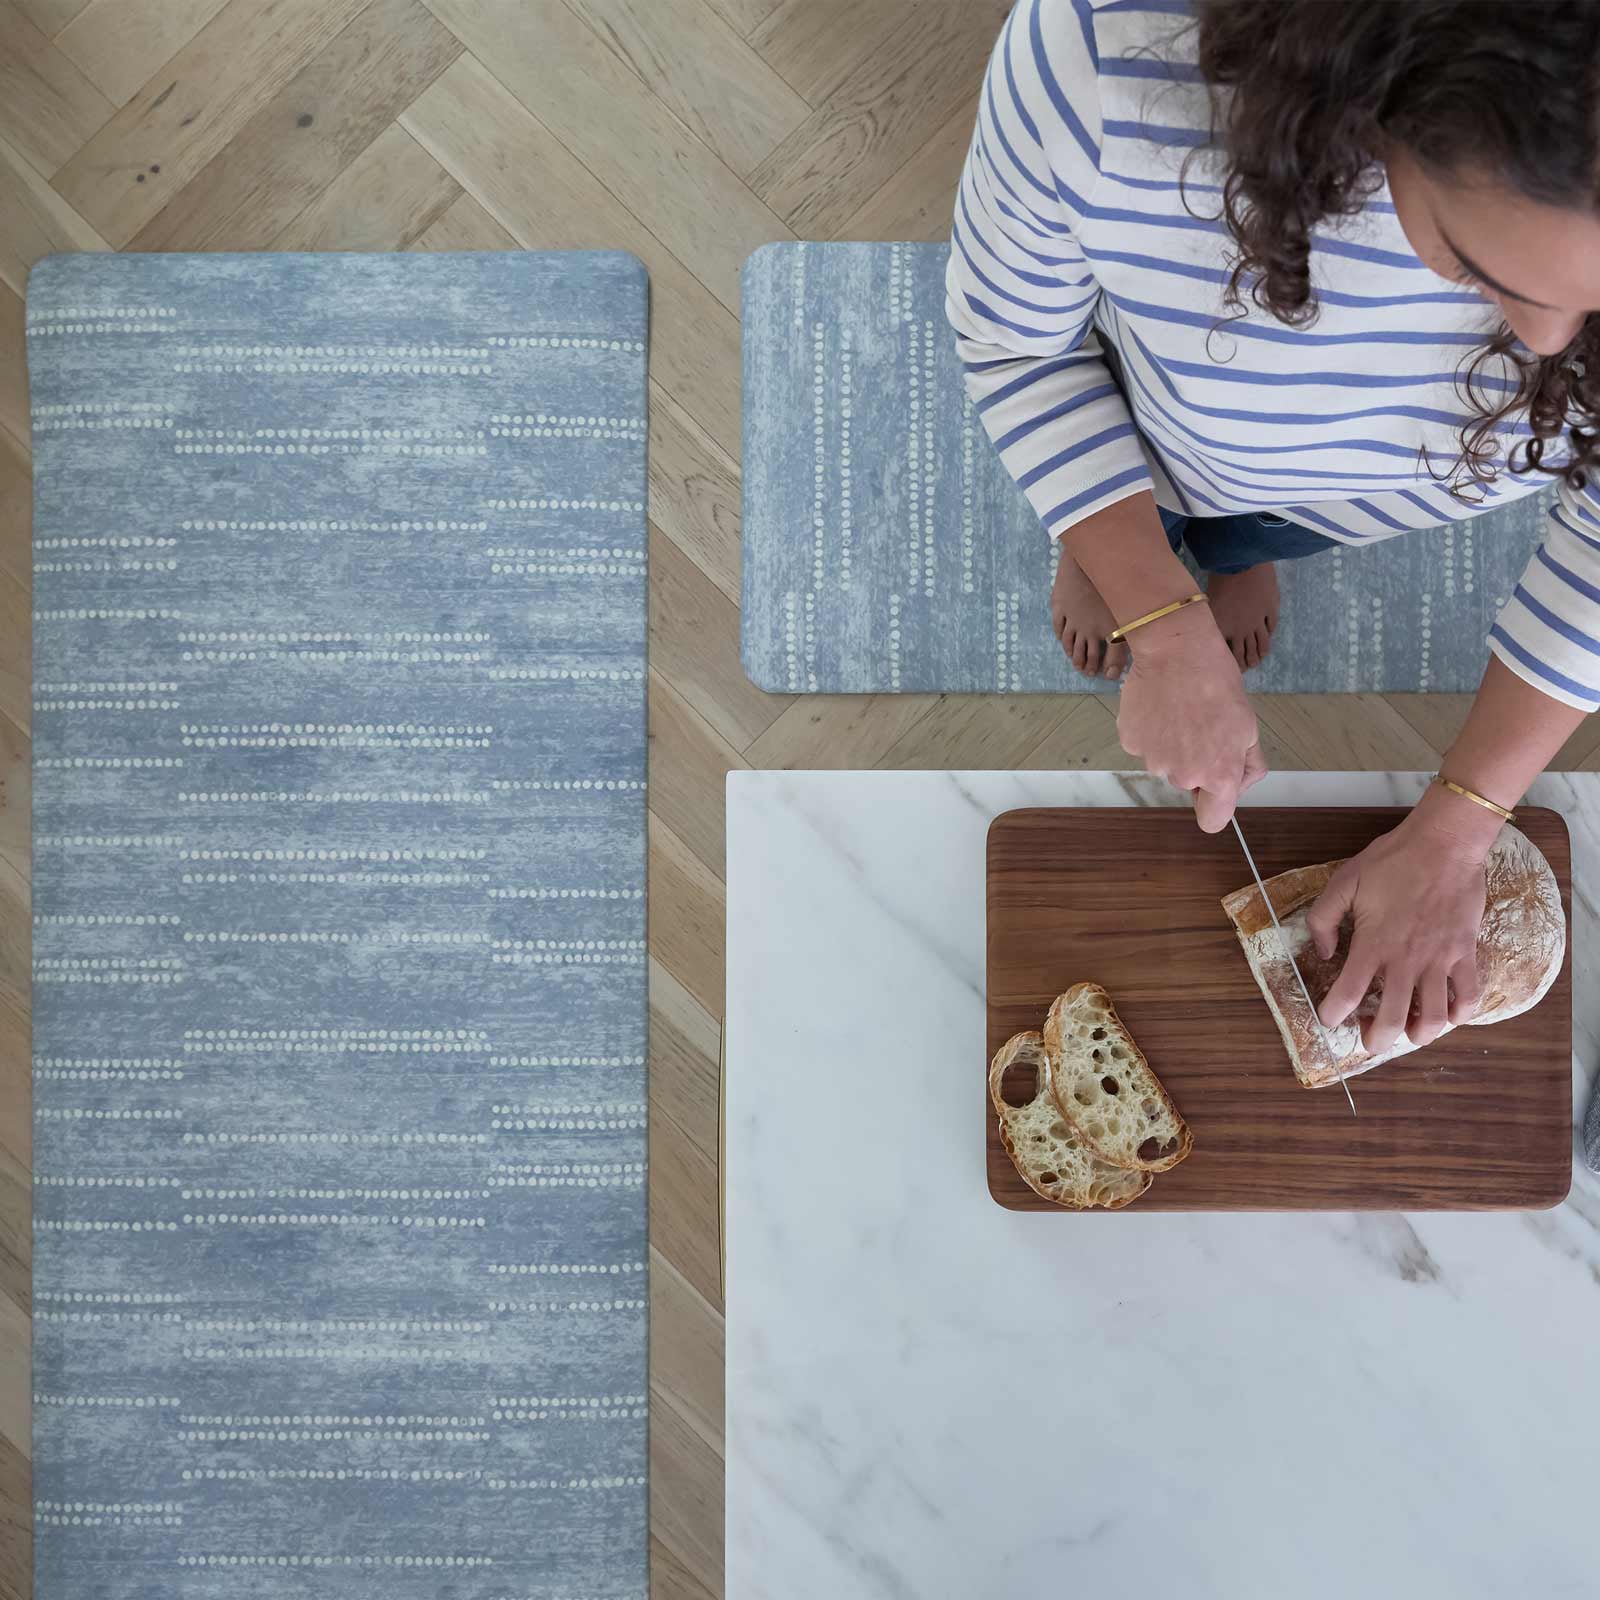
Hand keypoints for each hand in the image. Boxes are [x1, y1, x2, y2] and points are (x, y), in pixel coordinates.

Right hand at [1116, 603, 1266, 830]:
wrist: (1177, 649)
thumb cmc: (1219, 684)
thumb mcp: (1249, 725)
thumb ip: (1248, 764)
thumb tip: (1237, 783)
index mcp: (1218, 774)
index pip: (1213, 820)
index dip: (1215, 805)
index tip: (1213, 789)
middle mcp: (1183, 776)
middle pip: (1188, 783)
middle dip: (1195, 761)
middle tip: (1201, 724)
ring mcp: (1153, 760)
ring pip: (1165, 762)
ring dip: (1172, 745)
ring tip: (1179, 710)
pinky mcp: (1130, 742)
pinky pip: (1144, 746)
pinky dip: (1150, 731)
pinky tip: (1159, 706)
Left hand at [1305, 795, 1490, 1054]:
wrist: (1445, 844)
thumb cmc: (1391, 861)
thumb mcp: (1343, 882)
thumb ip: (1324, 919)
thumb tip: (1323, 953)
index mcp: (1373, 944)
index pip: (1348, 993)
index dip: (1334, 1014)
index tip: (1329, 1019)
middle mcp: (1407, 960)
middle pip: (1394, 1020)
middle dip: (1377, 1040)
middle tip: (1369, 1037)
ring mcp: (1441, 960)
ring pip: (1435, 1018)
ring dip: (1419, 1035)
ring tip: (1408, 1032)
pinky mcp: (1466, 953)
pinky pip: (1470, 996)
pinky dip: (1460, 1015)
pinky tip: (1447, 1015)